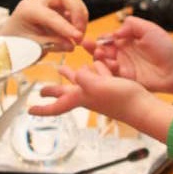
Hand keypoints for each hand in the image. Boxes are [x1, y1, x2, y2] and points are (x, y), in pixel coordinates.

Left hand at [5, 0, 88, 47]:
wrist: (11, 39)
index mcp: (28, 9)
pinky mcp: (57, 6)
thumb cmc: (17, 44)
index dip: (66, 27)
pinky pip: (72, 7)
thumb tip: (71, 46)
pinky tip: (76, 32)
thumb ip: (51, 45)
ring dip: (80, 15)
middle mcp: (38, 0)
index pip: (51, 15)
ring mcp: (48, 1)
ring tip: (79, 36)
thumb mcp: (31, 48)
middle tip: (80, 33)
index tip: (77, 38)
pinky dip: (78, 18)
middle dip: (77, 12)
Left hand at [30, 61, 172, 141]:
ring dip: (71, 76)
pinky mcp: (111, 87)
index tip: (30, 110)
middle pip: (66, 93)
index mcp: (82, 98)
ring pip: (81, 82)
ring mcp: (99, 92)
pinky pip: (98, 75)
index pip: (58, 106)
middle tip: (41, 90)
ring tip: (63, 70)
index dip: (43, 108)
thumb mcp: (99, 86)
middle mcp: (88, 96)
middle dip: (54, 91)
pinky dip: (94, 69)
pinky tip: (94, 63)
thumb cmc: (122, 99)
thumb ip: (85, 78)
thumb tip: (76, 71)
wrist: (142, 106)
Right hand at [92, 16, 172, 92]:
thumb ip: (131, 24)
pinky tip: (110, 65)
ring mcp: (124, 67)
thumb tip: (115, 31)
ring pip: (105, 63)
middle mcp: (124, 54)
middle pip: (102, 51)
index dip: (100, 39)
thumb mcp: (149, 29)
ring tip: (99, 55)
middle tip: (88, 46)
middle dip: (94, 48)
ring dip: (99, 59)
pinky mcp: (126, 80)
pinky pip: (112, 76)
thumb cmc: (166, 47)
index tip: (96, 38)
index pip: (108, 39)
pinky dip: (107, 71)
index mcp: (127, 41)